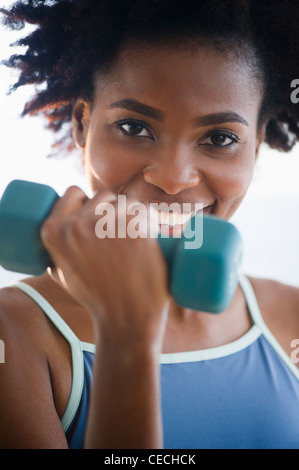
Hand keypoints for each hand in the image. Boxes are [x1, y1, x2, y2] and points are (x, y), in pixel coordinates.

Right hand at [40, 186, 169, 351]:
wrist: (126, 320)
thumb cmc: (97, 299)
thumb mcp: (63, 275)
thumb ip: (56, 257)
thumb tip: (53, 247)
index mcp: (54, 232)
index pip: (72, 192)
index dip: (86, 199)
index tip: (98, 211)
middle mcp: (77, 226)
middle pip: (102, 195)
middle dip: (113, 208)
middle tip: (122, 231)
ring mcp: (106, 227)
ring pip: (126, 202)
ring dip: (133, 214)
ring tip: (136, 238)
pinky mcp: (135, 231)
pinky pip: (145, 211)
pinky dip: (151, 221)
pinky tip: (150, 236)